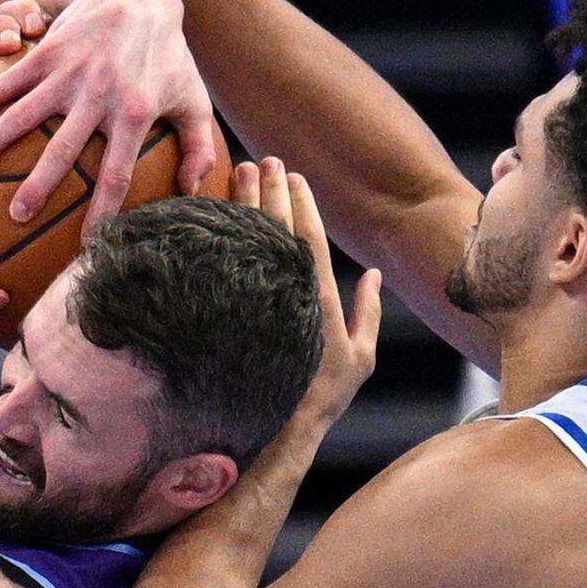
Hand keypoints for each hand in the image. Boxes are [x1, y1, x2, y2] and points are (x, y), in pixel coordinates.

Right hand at [0, 0, 218, 227]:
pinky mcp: (47, 51)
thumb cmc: (168, 54)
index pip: (116, 174)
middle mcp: (99, 94)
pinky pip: (8, 80)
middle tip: (17, 216)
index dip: (102, 212)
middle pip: (63, 150)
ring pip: (24, 113)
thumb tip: (191, 189)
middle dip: (38, 185)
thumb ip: (199, 145)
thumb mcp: (192, 97)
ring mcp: (69, 71)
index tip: (86, 245)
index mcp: (135, 113)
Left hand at [234, 157, 381, 424]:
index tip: (292, 174)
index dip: (301, 203)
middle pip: (276, 230)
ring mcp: (260, 305)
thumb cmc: (324, 396)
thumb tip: (373, 275)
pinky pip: (226, 268)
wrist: (279, 429)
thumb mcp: (361, 357)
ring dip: (243, 203)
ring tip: (236, 170)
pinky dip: (221, 239)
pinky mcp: (236, 316)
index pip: (309, 238)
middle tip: (261, 158)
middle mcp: (288, 295)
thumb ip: (369, 312)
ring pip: (248, 243)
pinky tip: (213, 214)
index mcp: (320, 298)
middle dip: (270, 190)